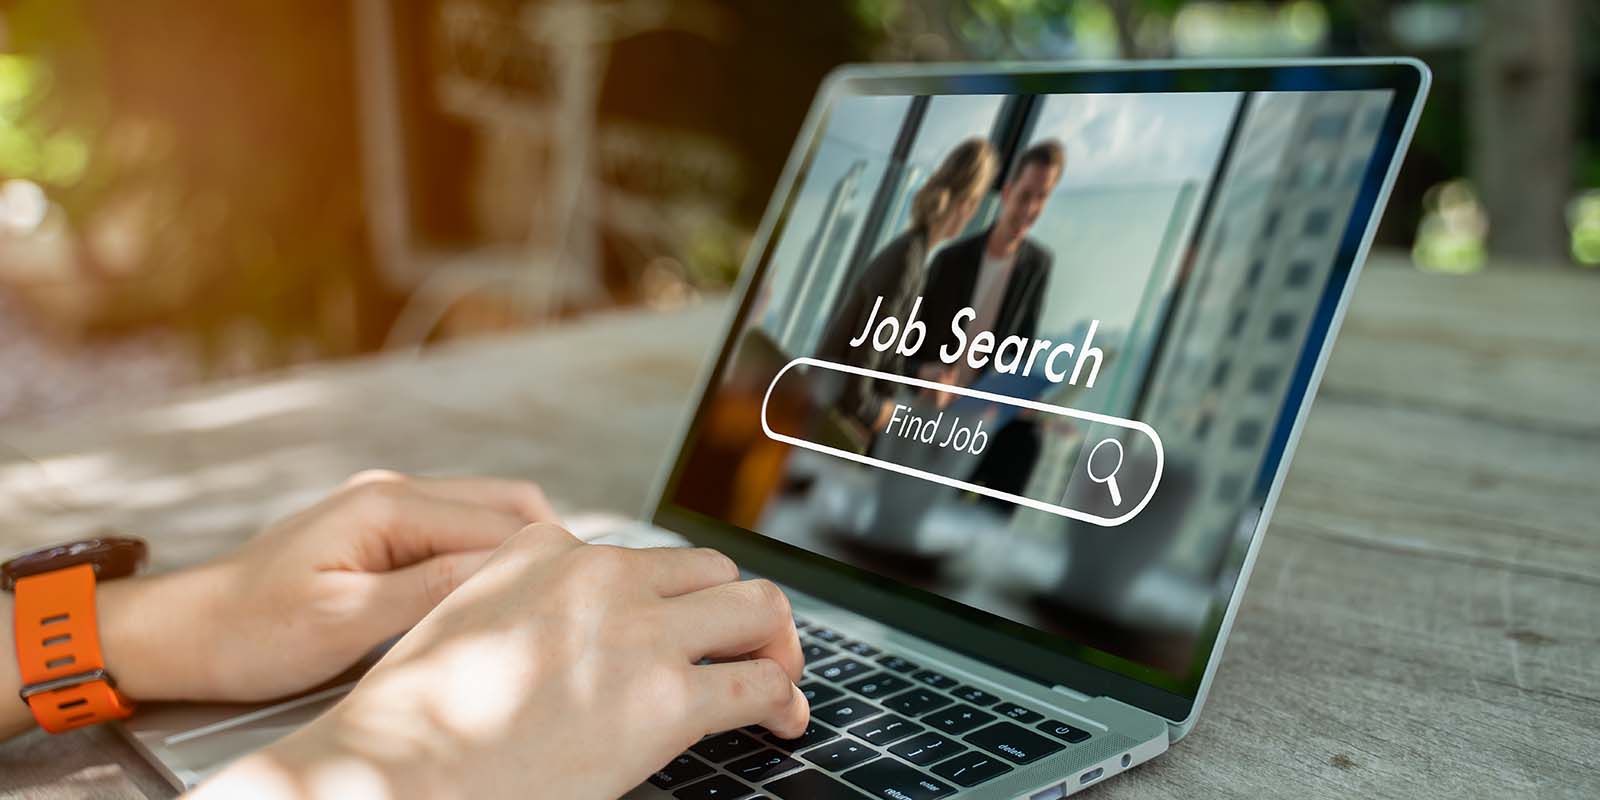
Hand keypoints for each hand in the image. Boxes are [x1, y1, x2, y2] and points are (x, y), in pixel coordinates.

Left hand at [98, 471, 556, 702]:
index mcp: (388, 505)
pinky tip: (486, 597)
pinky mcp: (383, 531)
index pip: (497, 520)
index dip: (539, 556)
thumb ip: (429, 589)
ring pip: (485, 516)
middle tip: (560, 601)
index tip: (565, 599)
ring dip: (512, 553)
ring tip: (528, 602)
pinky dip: (482, 559)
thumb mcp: (344, 620)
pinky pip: (456, 533)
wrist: (188, 632)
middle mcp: (394, 492)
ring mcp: (389, 507)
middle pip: (504, 503)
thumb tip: (507, 567)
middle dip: (540, 546)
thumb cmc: (254, 631)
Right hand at [193, 524, 808, 799]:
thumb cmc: (414, 725)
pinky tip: (781, 721)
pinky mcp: (668, 698)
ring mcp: (639, 633)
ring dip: (776, 642)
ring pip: (755, 606)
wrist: (394, 774)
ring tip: (779, 677)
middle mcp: (599, 575)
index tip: (679, 628)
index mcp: (544, 550)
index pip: (640, 557)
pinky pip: (759, 683)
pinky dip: (783, 699)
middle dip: (736, 610)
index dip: (670, 598)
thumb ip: (521, 605)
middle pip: (711, 569)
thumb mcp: (460, 622)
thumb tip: (560, 636)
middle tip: (749, 649)